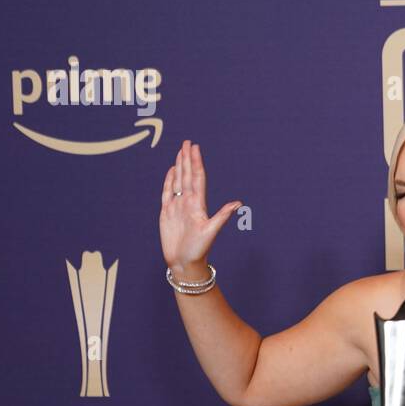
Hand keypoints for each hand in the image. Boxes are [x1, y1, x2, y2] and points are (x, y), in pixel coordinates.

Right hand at [159, 139, 242, 271]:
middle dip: (187, 159)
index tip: (195, 148)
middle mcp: (189, 203)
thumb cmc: (199, 250)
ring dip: (179, 166)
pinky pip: (167, 193)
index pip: (197, 178)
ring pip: (178, 181)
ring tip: (180, 152)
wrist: (184, 262)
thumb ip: (222, 216)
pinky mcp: (167, 214)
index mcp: (199, 204)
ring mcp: (178, 207)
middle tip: (187, 142)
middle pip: (187, 176)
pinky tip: (172, 171)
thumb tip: (238, 203)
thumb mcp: (211, 232)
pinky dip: (169, 181)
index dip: (196, 163)